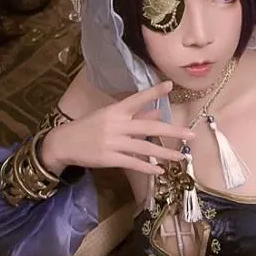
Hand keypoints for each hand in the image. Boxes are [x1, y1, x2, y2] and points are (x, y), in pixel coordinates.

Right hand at [38, 83, 187, 174]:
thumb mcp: (110, 117)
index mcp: (115, 111)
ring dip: (165, 152)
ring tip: (181, 155)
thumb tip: (158, 112)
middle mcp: (116, 124)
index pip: (137, 99)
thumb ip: (135, 115)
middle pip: (149, 126)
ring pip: (145, 147)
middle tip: (191, 134)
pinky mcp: (109, 158)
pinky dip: (147, 167)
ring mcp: (113, 142)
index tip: (170, 85)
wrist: (64, 143)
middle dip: (172, 131)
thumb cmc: (89, 127)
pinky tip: (159, 170)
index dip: (153, 92)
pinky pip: (133, 163)